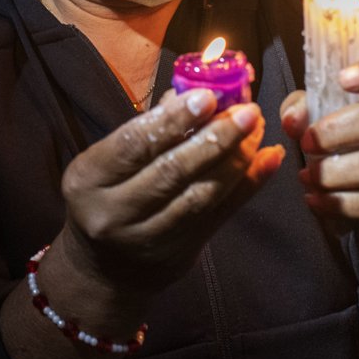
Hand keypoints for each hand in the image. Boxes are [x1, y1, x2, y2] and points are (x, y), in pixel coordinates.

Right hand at [56, 89, 284, 299]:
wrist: (102, 267)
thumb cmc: (108, 193)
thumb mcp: (109, 159)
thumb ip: (149, 127)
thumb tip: (196, 91)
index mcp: (89, 178)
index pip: (133, 145)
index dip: (173, 121)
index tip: (208, 97)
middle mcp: (113, 212)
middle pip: (171, 172)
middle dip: (215, 139)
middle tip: (247, 112)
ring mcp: (147, 239)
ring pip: (200, 197)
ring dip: (236, 160)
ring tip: (257, 131)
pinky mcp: (178, 256)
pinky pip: (220, 216)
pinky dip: (249, 185)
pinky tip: (270, 158)